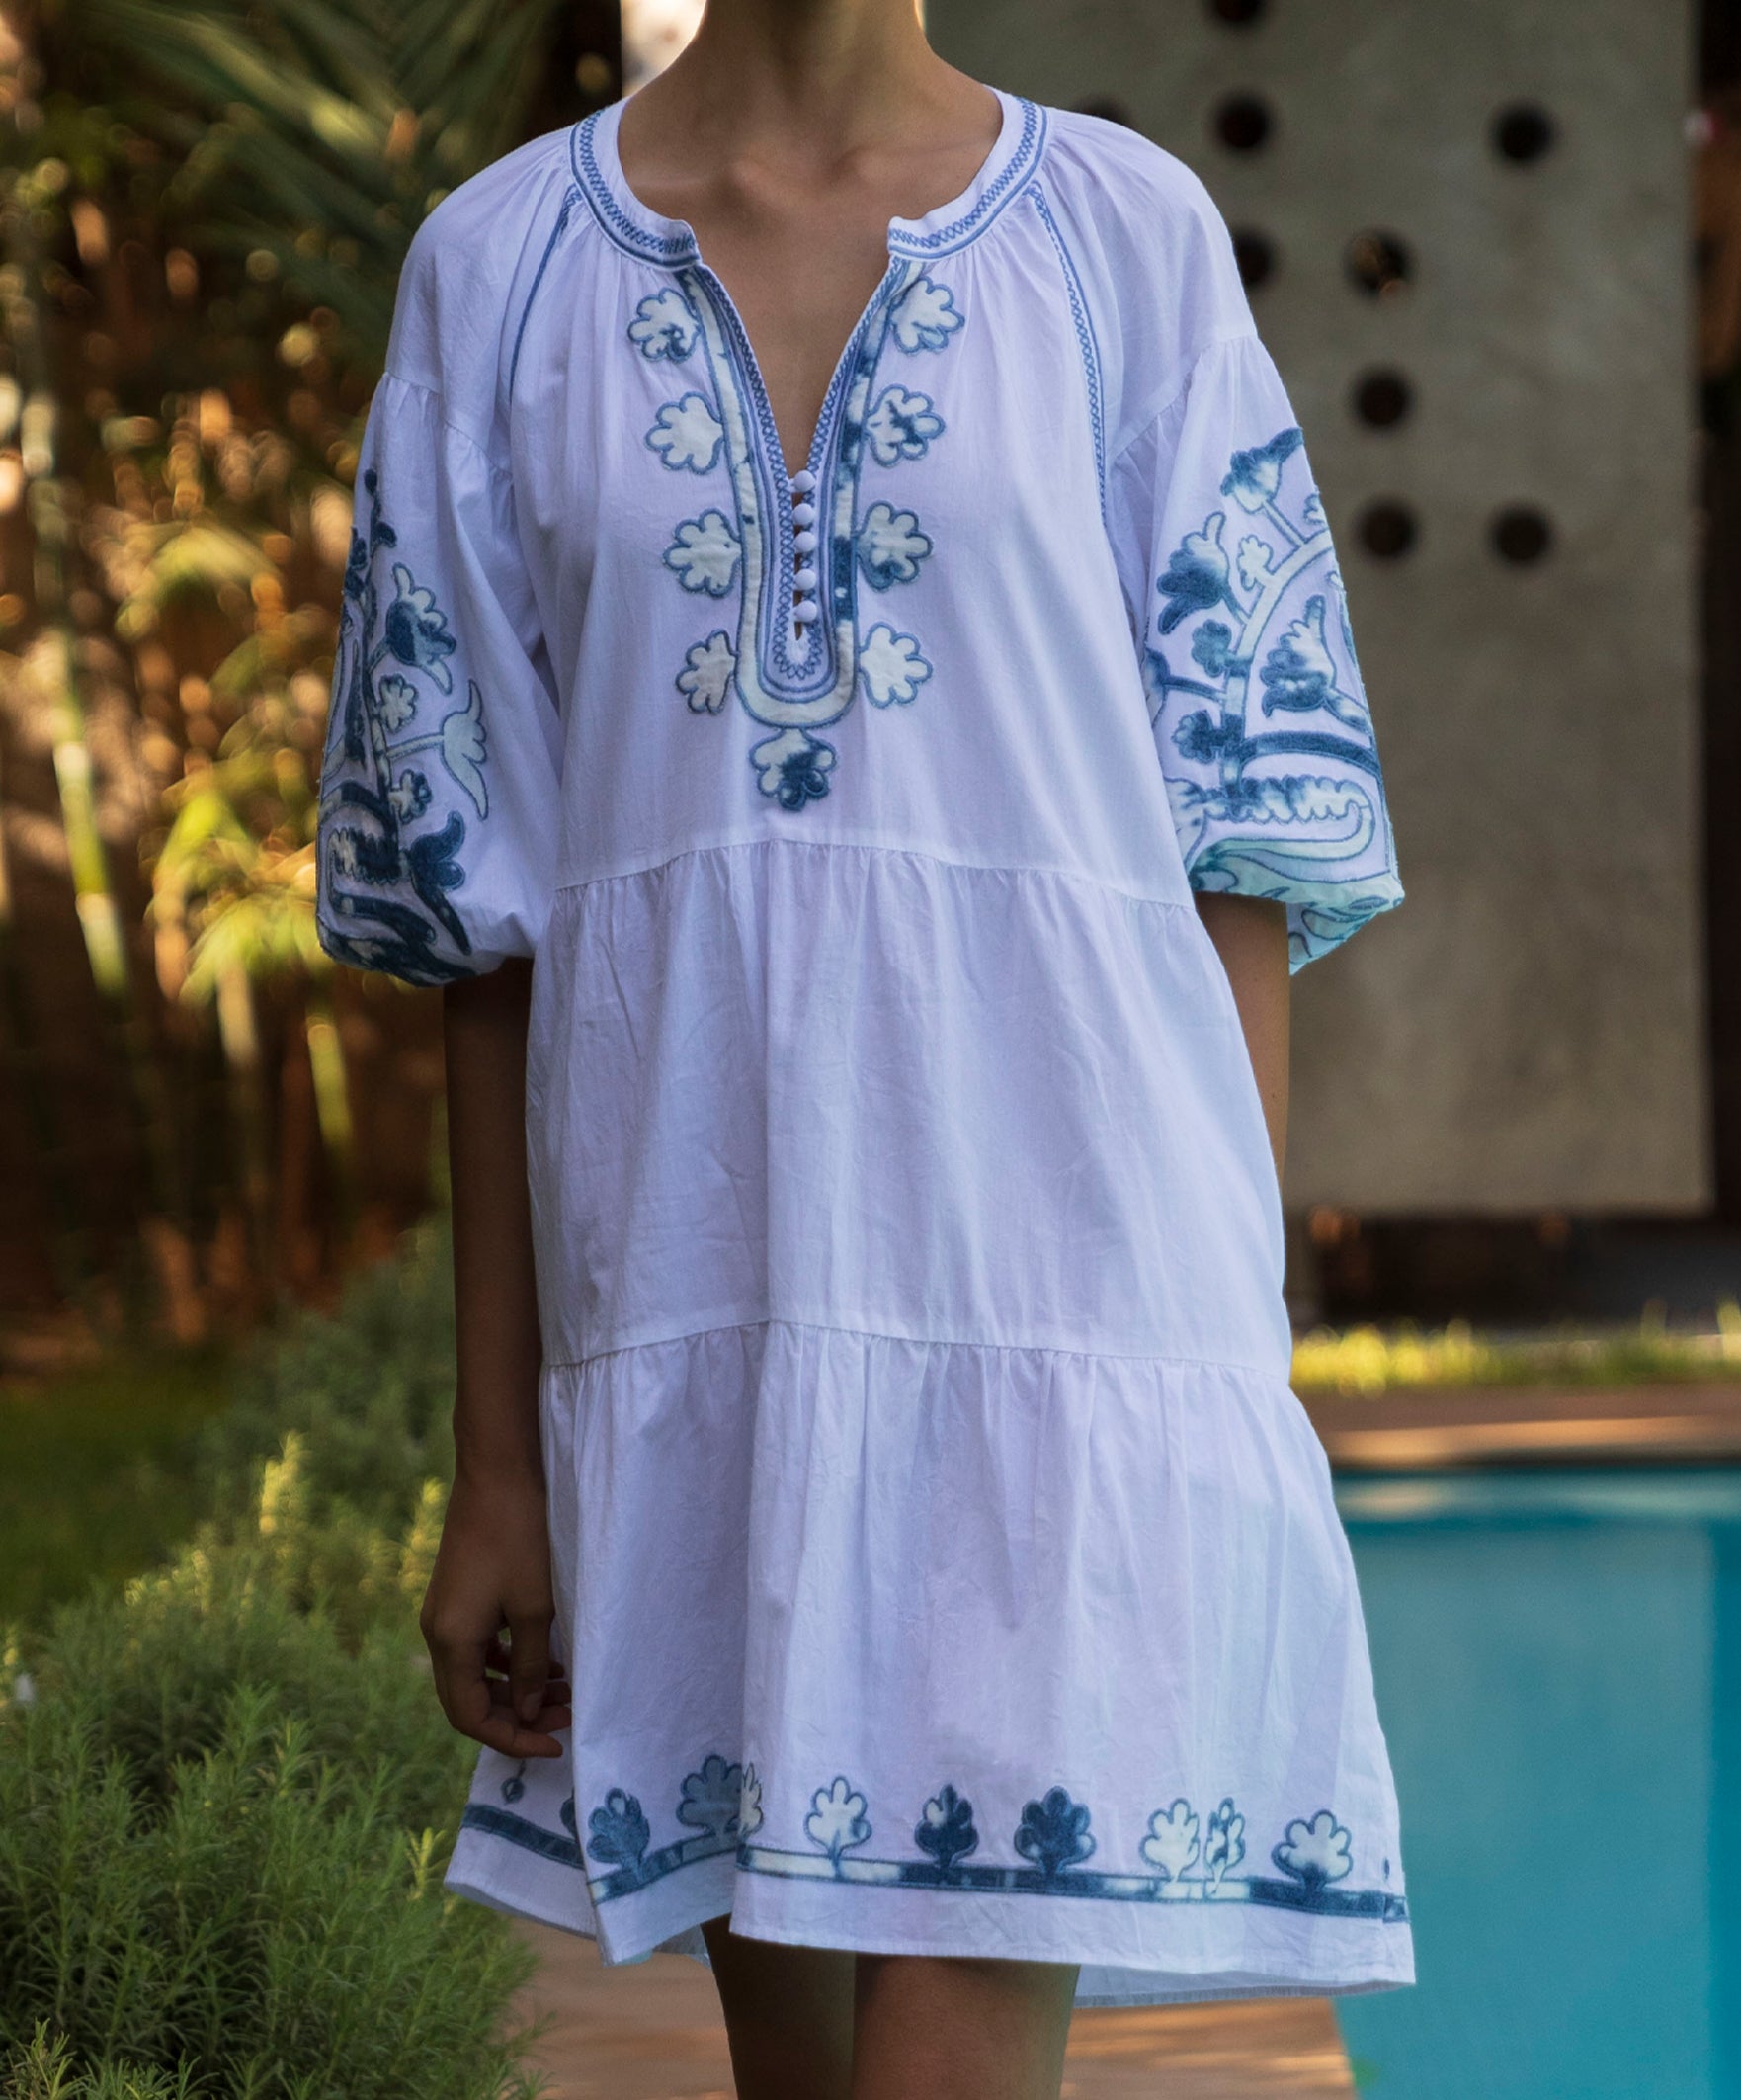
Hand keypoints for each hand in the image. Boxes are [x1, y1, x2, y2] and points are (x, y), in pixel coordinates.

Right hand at [420, 1462, 572, 1758]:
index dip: (512, 1739)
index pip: (471, 1717)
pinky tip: (544, 1658)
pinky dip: (507, 1661)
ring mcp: (443, 1612)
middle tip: (567, 1717)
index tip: (556, 1744)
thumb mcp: (535, 1608)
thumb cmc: (520, 1537)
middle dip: (517, 1717)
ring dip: (515, 1688)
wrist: (497, 1471)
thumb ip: (531, 1667)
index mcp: (450, 1641)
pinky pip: (477, 1647)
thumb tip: (524, 1713)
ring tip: (565, 1689)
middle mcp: (437, 1632)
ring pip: (474, 1674)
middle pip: (469, 1700)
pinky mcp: (456, 1595)